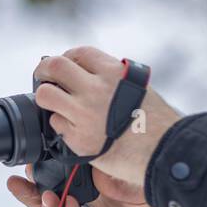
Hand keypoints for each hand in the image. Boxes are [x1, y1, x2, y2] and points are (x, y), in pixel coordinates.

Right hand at [7, 165, 202, 206]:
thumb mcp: (137, 182)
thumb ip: (113, 173)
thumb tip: (89, 158)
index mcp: (93, 191)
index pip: (61, 180)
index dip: (43, 171)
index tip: (28, 160)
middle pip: (51, 202)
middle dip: (32, 193)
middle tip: (19, 181)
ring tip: (42, 196)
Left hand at [32, 46, 180, 185]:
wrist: (163, 153)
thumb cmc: (157, 123)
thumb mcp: (139, 87)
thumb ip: (113, 79)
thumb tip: (90, 76)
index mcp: (113, 72)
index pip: (79, 53)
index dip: (68, 57)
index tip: (66, 65)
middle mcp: (96, 89)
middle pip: (54, 66)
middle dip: (43, 70)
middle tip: (44, 76)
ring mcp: (84, 113)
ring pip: (45, 95)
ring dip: (47, 97)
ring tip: (54, 104)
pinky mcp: (77, 138)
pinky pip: (56, 125)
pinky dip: (62, 126)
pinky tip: (75, 129)